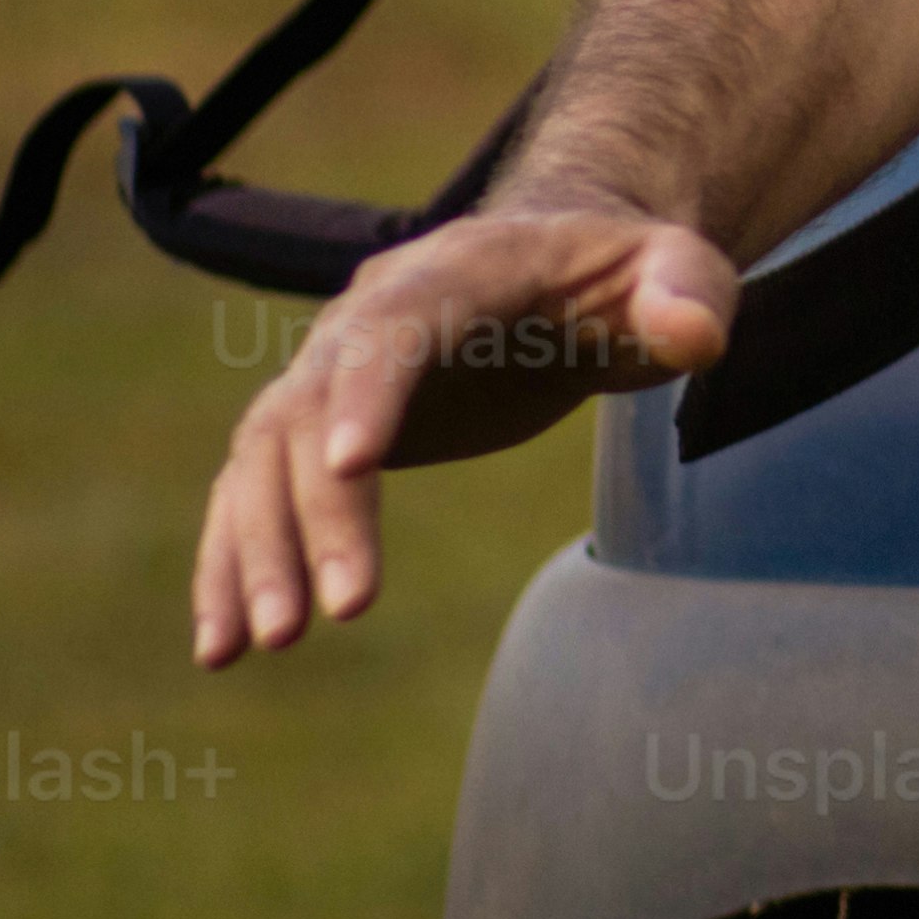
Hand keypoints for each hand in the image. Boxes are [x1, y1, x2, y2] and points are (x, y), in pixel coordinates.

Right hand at [188, 187, 736, 668]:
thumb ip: (689, 292)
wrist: (560, 267)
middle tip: (331, 615)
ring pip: (262, 458)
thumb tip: (697, 334)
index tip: (354, 465)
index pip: (396, 327)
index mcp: (453, 271)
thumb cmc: (623, 275)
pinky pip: (254, 493)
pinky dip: (230, 561)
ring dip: (250, 551)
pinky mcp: (319, 427)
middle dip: (313, 513)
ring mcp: (332, 372)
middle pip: (312, 409)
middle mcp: (367, 316)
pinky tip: (221, 645)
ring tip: (245, 650)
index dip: (370, 392)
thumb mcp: (676, 269)